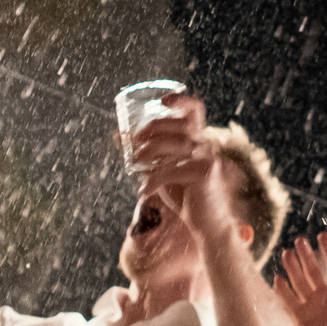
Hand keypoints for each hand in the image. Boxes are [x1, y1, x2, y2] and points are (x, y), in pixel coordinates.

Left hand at [129, 95, 235, 232]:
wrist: (207, 224)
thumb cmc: (185, 195)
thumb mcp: (162, 170)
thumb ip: (147, 154)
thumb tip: (118, 136)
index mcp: (197, 140)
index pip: (195, 109)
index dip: (180, 100)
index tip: (162, 102)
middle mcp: (206, 145)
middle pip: (180, 123)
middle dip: (154, 127)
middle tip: (136, 142)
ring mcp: (208, 158)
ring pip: (178, 143)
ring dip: (152, 150)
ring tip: (137, 162)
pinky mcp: (205, 174)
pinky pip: (173, 170)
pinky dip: (154, 179)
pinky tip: (145, 190)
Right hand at [274, 233, 326, 325]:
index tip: (323, 236)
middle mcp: (325, 297)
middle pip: (313, 271)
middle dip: (307, 256)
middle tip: (299, 240)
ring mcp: (312, 306)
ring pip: (300, 282)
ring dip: (293, 268)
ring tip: (286, 252)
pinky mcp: (301, 318)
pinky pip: (290, 301)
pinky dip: (283, 291)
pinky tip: (278, 278)